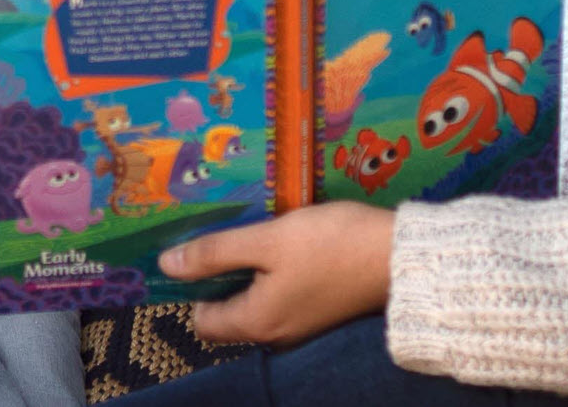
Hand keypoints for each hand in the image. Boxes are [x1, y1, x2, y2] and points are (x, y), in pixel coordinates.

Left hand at [160, 201, 394, 348]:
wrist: (400, 256)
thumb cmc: (330, 245)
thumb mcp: (268, 241)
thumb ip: (216, 253)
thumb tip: (167, 265)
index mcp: (256, 322)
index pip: (202, 321)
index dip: (192, 287)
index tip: (193, 250)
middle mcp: (275, 335)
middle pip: (228, 312)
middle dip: (219, 276)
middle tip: (222, 234)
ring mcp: (300, 326)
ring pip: (254, 302)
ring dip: (246, 272)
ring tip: (251, 232)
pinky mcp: (318, 311)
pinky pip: (279, 297)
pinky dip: (271, 274)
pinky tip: (280, 243)